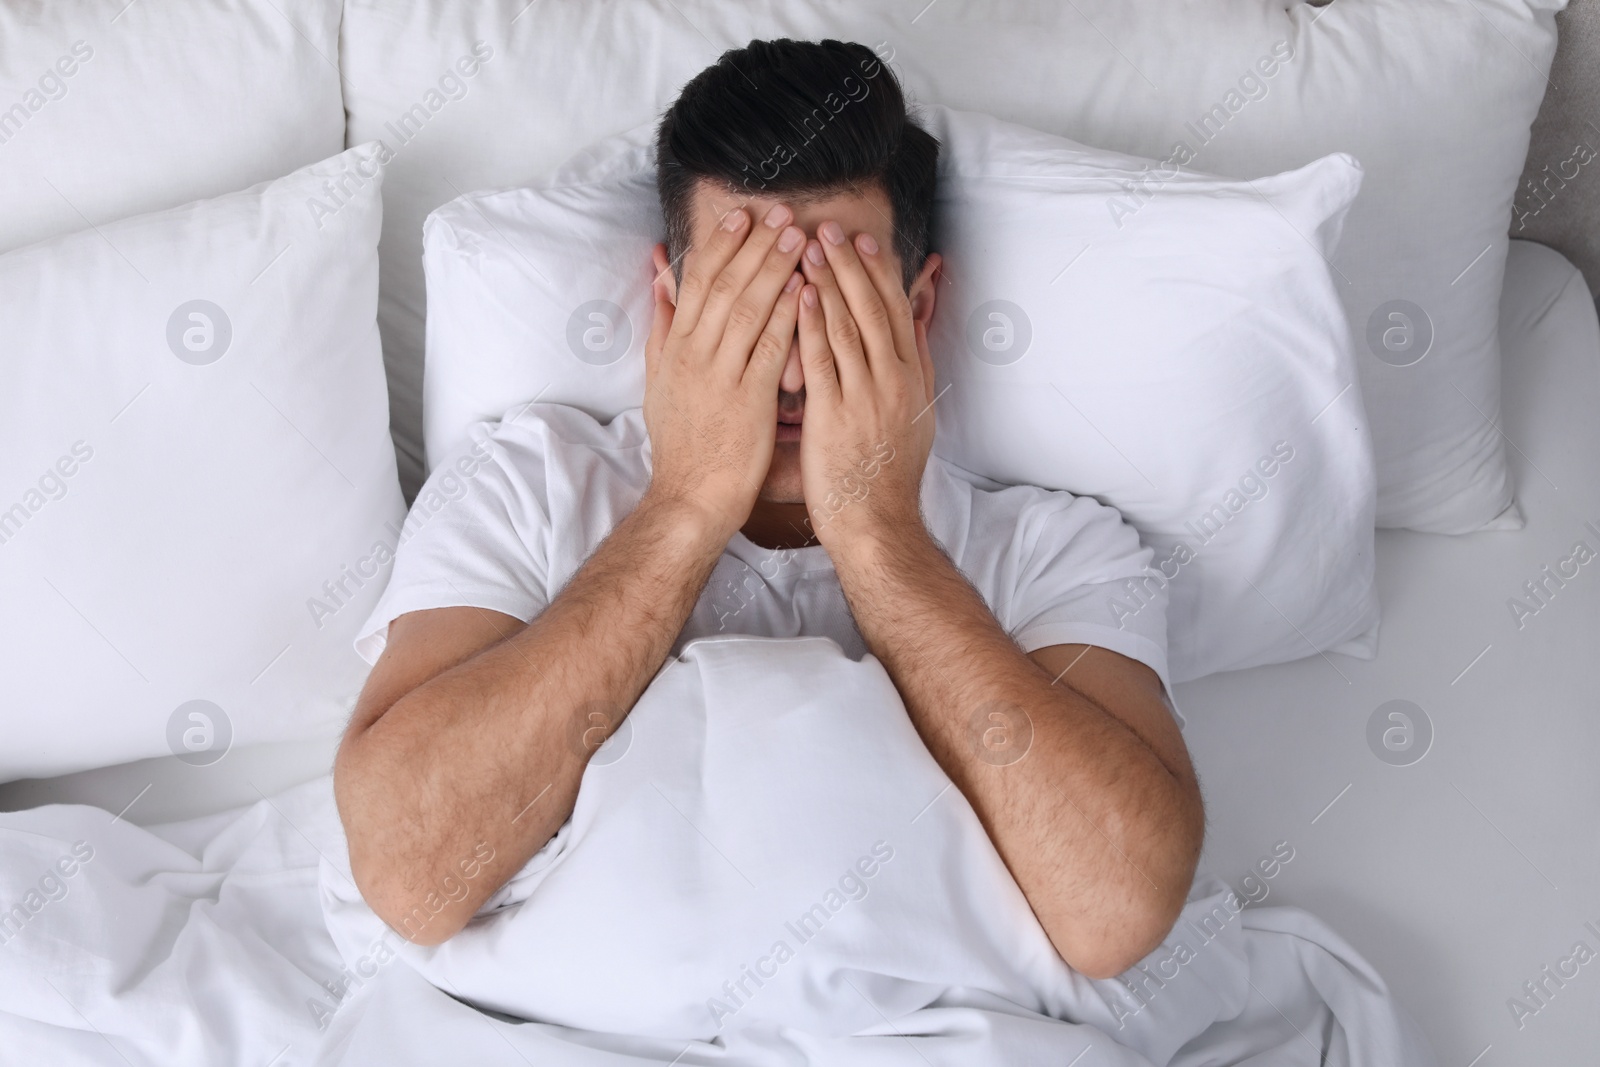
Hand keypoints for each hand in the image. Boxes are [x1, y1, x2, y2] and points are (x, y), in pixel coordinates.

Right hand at [641, 204, 805, 541]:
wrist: (688, 499)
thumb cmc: (681, 446)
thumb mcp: (657, 383)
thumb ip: (662, 331)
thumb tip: (660, 285)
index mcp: (676, 349)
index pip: (697, 284)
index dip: (721, 246)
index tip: (743, 217)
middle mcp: (694, 356)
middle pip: (724, 286)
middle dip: (753, 245)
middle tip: (780, 212)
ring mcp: (719, 376)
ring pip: (747, 309)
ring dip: (774, 268)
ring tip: (798, 237)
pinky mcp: (747, 400)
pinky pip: (769, 348)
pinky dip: (787, 315)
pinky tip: (806, 290)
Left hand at [796, 221, 936, 550]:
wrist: (877, 522)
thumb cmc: (888, 474)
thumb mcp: (916, 415)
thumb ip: (916, 366)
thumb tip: (918, 324)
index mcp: (912, 378)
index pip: (897, 312)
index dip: (879, 273)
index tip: (863, 241)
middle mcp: (894, 380)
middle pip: (874, 308)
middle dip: (851, 265)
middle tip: (830, 228)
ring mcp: (866, 396)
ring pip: (849, 325)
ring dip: (828, 281)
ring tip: (807, 246)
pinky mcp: (836, 415)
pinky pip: (823, 359)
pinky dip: (812, 322)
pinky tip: (800, 293)